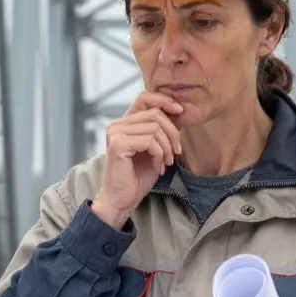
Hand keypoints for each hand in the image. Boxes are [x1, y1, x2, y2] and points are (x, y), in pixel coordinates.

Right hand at [91, 91, 183, 227]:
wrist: (122, 199)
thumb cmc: (138, 176)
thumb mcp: (155, 148)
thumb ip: (161, 129)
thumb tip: (179, 111)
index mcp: (125, 122)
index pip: (145, 97)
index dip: (165, 100)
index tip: (181, 112)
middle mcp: (117, 124)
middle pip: (155, 113)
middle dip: (172, 133)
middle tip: (176, 152)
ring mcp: (115, 133)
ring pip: (155, 127)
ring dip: (167, 147)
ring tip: (166, 162)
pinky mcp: (118, 144)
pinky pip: (150, 141)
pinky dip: (159, 154)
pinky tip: (157, 167)